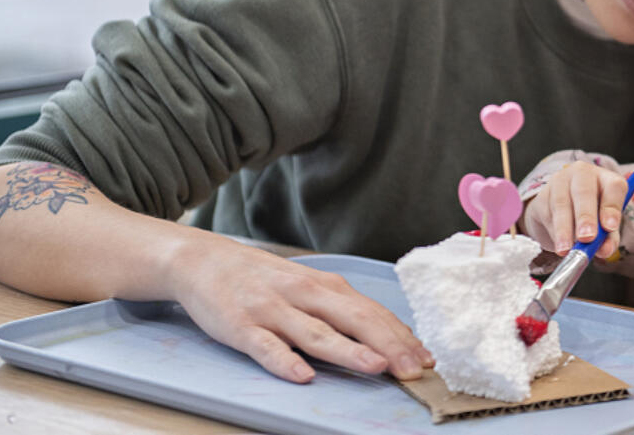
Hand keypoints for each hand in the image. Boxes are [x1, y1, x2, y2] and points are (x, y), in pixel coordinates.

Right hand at [165, 233, 434, 382]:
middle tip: (415, 369)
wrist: (205, 259)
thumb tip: (387, 336)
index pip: (372, 313)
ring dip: (349, 351)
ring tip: (377, 366)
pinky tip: (301, 375)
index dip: (402, 336)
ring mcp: (274, 310)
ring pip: (317, 333)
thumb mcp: (309, 287)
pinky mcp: (242, 325)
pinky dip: (284, 360)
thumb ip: (343, 310)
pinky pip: (266, 346)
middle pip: (354, 321)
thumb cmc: (265, 279)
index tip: (427, 359)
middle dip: (389, 345)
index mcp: (327, 287)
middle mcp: (305, 294)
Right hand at [522, 160, 629, 257]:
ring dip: (564, 229)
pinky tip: (560, 244)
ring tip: (567, 249)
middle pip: (584, 192)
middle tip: (587, 238)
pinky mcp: (542, 194)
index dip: (612, 207)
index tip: (610, 227)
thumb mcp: (604, 227)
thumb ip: (608, 238)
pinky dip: (554, 232)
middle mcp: (583, 174)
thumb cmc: (591, 216)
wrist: (559, 212)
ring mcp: (560, 181)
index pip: (614, 186)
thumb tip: (604, 250)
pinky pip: (547, 214)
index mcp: (606, 179)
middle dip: (585, 217)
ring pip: (561, 204)